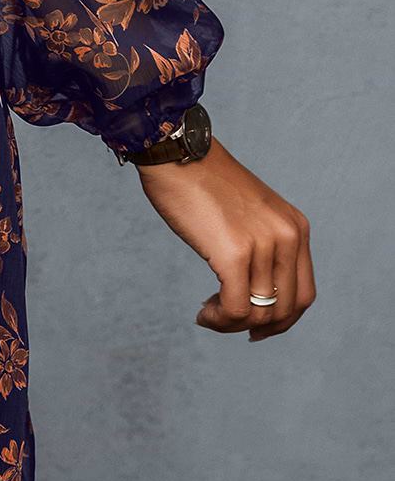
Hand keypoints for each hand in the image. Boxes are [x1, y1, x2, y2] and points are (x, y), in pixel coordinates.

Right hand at [132, 137, 314, 339]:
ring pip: (260, 312)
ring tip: (209, 314)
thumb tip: (255, 291)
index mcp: (295, 227)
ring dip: (231, 324)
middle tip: (226, 323)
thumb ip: (263, 244)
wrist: (177, 153)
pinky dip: (219, 319)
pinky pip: (236, 308)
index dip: (282, 320)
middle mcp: (287, 237)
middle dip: (258, 327)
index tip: (255, 328)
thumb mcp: (251, 212)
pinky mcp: (234, 254)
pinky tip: (204, 313)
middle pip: (286, 309)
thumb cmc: (202, 181)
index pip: (303, 293)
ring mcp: (262, 245)